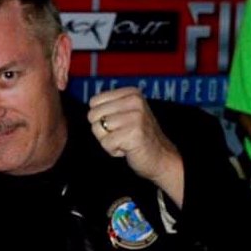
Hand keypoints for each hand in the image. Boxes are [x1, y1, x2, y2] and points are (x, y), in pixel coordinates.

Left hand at [88, 87, 183, 204]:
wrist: (160, 157)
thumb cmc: (137, 137)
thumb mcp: (123, 114)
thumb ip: (107, 107)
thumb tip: (90, 108)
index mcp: (131, 93)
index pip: (94, 102)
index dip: (100, 118)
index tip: (117, 124)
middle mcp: (134, 101)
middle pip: (93, 115)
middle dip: (101, 130)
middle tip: (119, 135)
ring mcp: (136, 116)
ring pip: (98, 129)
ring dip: (107, 141)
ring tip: (124, 141)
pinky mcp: (134, 133)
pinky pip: (106, 143)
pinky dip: (112, 150)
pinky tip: (127, 149)